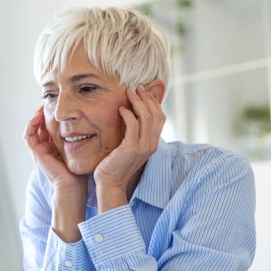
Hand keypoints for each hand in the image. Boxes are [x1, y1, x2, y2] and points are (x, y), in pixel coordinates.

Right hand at [23, 106, 87, 192]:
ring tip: (42, 106)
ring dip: (36, 116)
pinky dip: (31, 124)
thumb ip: (84, 139)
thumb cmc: (81, 172)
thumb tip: (93, 123)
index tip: (59, 105)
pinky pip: (28, 135)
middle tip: (50, 101)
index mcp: (56, 148)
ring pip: (32, 129)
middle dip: (44, 113)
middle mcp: (46, 149)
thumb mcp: (83, 150)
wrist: (73, 187)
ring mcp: (39, 151)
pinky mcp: (36, 153)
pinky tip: (39, 115)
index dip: (53, 115)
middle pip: (41, 126)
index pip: (51, 127)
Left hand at [93, 84, 165, 210]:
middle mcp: (151, 144)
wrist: (110, 183)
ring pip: (147, 117)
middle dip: (147, 98)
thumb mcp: (129, 147)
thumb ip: (133, 134)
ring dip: (138, 102)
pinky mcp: (131, 148)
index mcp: (152, 143)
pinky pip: (133, 125)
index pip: (160, 118)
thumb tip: (131, 117)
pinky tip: (121, 109)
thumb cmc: (115, 165)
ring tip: (129, 92)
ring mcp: (143, 147)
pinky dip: (128, 114)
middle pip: (156, 115)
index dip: (153, 102)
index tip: (144, 91)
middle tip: (137, 87)